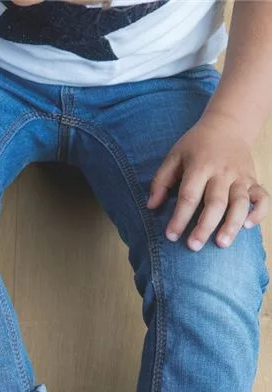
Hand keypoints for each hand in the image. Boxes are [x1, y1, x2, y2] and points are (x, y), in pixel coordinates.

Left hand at [148, 113, 268, 250]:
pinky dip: (259, 212)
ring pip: (241, 203)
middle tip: (193, 246)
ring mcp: (241, 176)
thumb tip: (151, 207)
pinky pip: (262, 197)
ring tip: (221, 244)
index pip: (189, 196)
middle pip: (215, 203)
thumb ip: (161, 181)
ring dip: (232, 224)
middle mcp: (223, 172)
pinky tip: (248, 226)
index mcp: (200, 166)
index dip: (179, 217)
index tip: (170, 236)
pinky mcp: (253, 180)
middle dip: (204, 226)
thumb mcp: (174, 157)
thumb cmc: (196, 146)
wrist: (228, 125)